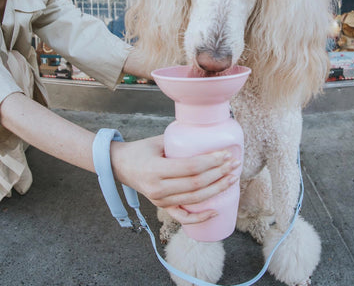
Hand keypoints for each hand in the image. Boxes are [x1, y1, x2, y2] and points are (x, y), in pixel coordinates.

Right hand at [111, 135, 239, 224]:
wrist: (119, 166)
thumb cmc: (140, 150)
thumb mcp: (157, 141)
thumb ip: (180, 141)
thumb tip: (207, 135)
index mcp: (156, 170)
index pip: (191, 167)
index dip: (211, 162)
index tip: (225, 154)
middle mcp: (158, 188)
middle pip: (196, 184)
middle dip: (219, 174)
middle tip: (234, 164)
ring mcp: (160, 200)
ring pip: (194, 199)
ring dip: (217, 190)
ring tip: (232, 178)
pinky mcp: (162, 206)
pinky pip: (183, 216)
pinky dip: (200, 217)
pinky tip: (216, 211)